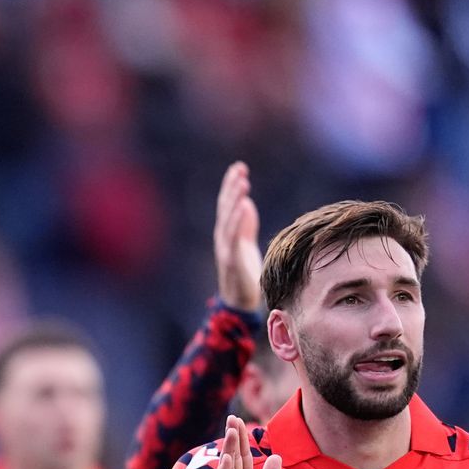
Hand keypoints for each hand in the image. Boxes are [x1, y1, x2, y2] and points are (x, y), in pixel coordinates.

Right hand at [214, 162, 262, 312]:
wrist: (240, 301)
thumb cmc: (245, 272)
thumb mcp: (246, 244)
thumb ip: (245, 224)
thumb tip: (246, 204)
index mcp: (226, 232)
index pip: (227, 204)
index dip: (231, 185)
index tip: (238, 167)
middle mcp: (222, 237)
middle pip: (225, 207)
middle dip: (231, 187)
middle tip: (240, 168)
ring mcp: (225, 248)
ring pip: (227, 218)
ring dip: (234, 199)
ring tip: (243, 182)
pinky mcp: (231, 259)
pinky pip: (233, 236)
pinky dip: (238, 220)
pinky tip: (244, 205)